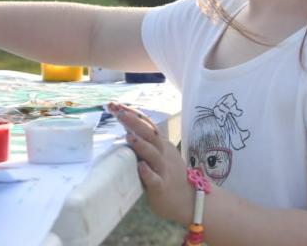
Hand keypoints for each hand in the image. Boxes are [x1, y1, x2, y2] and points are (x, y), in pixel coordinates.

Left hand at [111, 102, 192, 224]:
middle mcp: (163, 154)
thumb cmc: (169, 176)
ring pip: (153, 155)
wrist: (189, 201)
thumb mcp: (161, 155)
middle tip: (119, 112)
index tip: (116, 105)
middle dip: (134, 122)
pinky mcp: (162, 187)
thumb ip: (147, 144)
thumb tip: (126, 129)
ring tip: (128, 135)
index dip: (133, 114)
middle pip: (151, 134)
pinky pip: (155, 179)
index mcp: (162, 144)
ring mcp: (164, 170)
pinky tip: (140, 166)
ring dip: (141, 145)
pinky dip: (147, 172)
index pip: (148, 125)